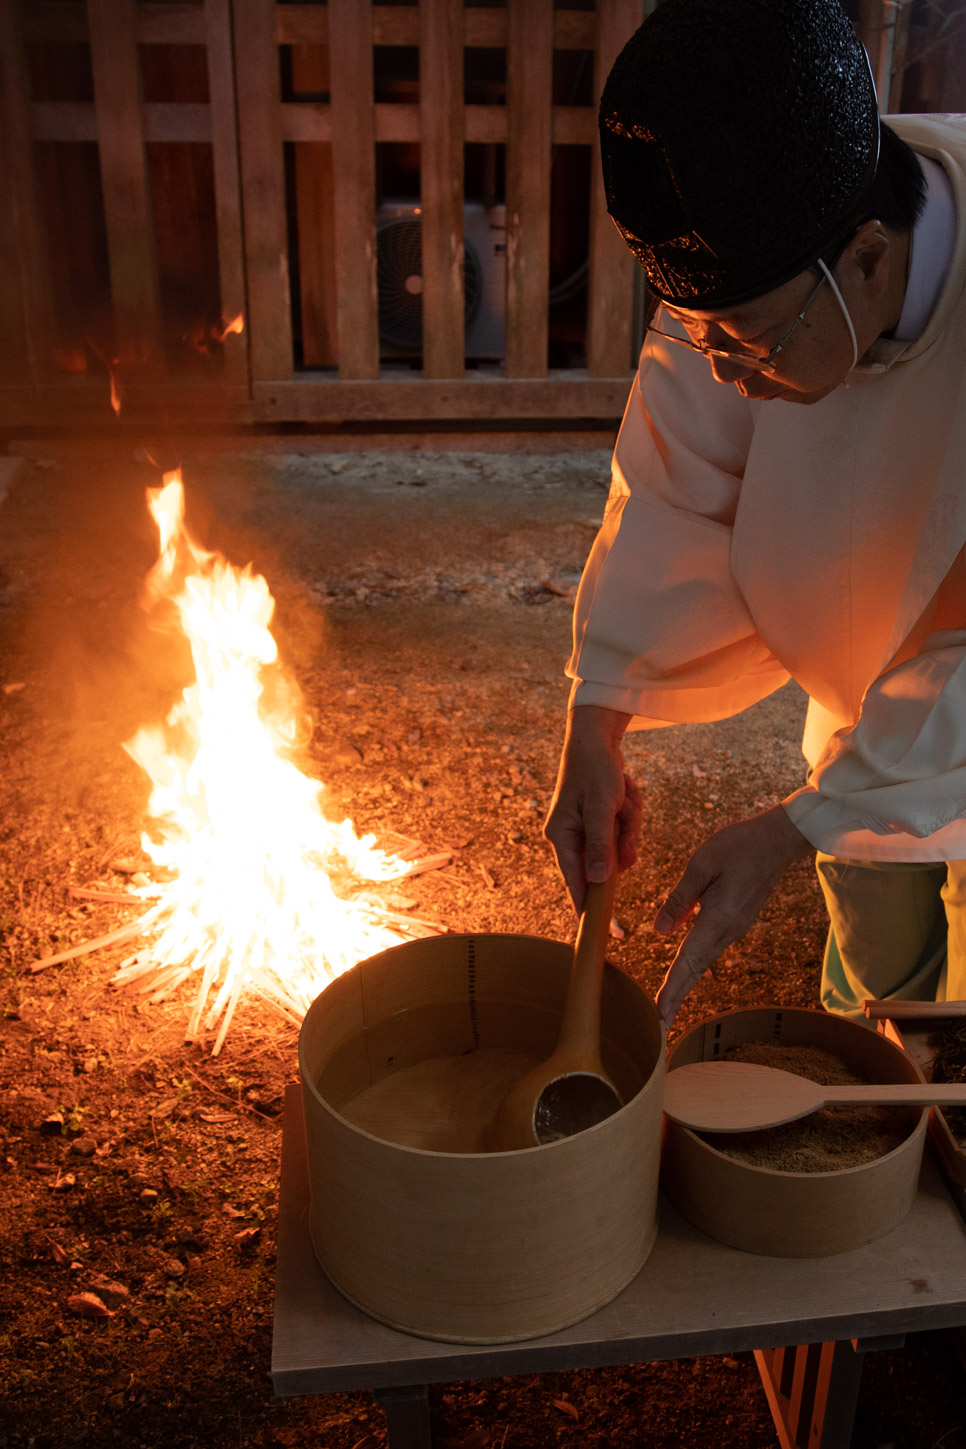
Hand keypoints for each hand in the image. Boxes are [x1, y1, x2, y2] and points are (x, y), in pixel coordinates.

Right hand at [544, 706, 641, 912]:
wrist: (596, 738)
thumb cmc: (595, 770)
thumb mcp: (602, 807)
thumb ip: (601, 845)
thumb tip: (600, 880)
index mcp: (562, 835)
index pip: (574, 880)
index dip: (586, 903)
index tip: (595, 928)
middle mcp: (570, 835)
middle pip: (607, 859)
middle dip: (624, 837)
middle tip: (625, 812)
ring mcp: (585, 827)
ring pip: (620, 843)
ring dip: (629, 821)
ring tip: (624, 794)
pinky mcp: (599, 819)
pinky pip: (623, 829)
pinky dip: (630, 812)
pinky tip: (625, 791)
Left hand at [654, 806, 812, 1026]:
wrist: (778, 840)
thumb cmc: (738, 845)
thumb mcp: (700, 864)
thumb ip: (679, 899)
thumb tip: (659, 930)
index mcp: (718, 918)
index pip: (689, 960)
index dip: (673, 987)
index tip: (661, 1013)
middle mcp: (729, 929)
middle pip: (698, 968)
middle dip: (679, 994)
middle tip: (661, 1021)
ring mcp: (736, 926)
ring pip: (705, 959)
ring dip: (687, 980)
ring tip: (669, 1000)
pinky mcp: (738, 919)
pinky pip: (712, 946)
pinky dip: (697, 961)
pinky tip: (686, 968)